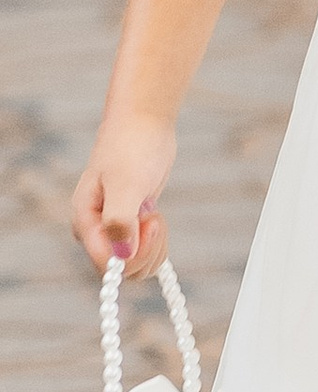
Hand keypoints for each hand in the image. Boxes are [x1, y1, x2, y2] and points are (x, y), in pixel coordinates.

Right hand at [73, 111, 175, 276]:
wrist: (143, 122)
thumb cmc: (131, 147)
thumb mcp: (127, 183)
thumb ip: (120, 220)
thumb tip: (122, 256)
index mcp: (84, 221)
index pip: (106, 264)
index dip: (132, 255)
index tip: (149, 223)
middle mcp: (96, 230)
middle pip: (123, 268)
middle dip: (146, 249)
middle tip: (154, 217)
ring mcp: (114, 228)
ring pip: (137, 262)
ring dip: (154, 244)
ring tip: (154, 213)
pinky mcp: (132, 224)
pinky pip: (146, 250)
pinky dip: (157, 240)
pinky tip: (156, 216)